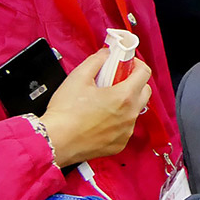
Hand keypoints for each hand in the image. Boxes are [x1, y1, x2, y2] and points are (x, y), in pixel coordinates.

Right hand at [37, 49, 152, 167]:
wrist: (54, 141)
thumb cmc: (65, 114)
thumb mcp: (78, 77)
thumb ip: (96, 61)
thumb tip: (105, 54)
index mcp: (124, 97)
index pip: (144, 73)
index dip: (136, 64)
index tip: (126, 64)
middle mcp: (130, 115)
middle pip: (145, 91)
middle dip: (134, 82)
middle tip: (116, 80)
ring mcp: (126, 132)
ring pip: (135, 111)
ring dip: (126, 103)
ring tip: (104, 101)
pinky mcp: (119, 145)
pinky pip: (125, 128)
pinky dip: (118, 121)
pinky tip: (101, 118)